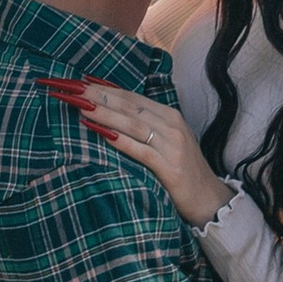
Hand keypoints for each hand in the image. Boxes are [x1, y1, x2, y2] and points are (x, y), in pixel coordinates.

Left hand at [54, 80, 229, 226]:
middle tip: (73, 88)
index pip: (132, 97)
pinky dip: (119, 139)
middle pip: (129, 105)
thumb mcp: (167, 142)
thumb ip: (145, 127)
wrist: (209, 199)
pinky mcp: (170, 167)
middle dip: (99, 95)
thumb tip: (111, 114)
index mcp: (170, 116)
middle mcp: (172, 125)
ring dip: (105, 113)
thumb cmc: (182, 170)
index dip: (105, 89)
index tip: (80, 82)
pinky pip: (140, 150)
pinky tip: (101, 133)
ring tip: (81, 105)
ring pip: (133, 123)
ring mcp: (172, 145)